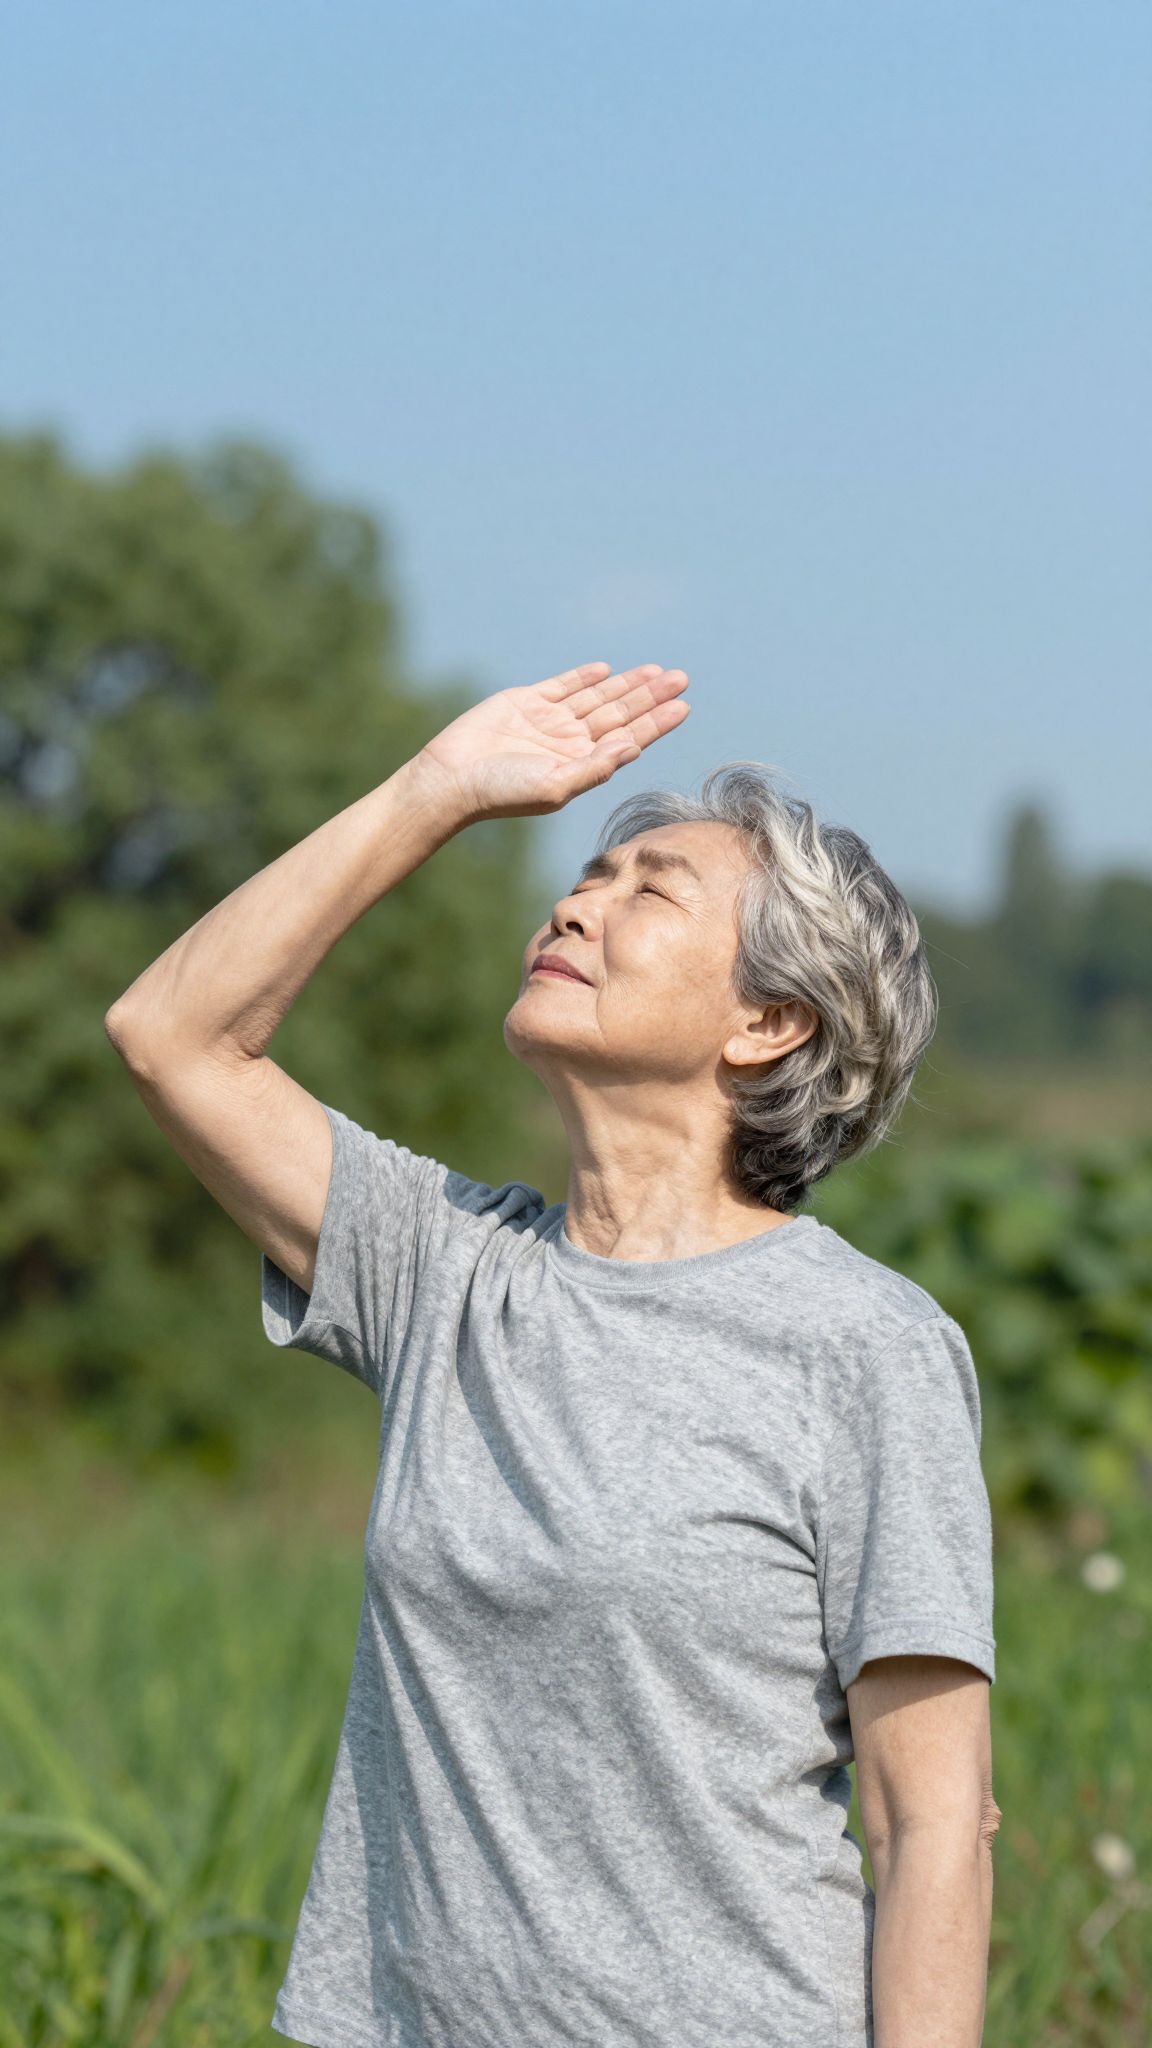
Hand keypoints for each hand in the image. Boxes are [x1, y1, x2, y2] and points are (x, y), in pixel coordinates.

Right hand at [415, 662, 690, 822]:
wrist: (453, 778)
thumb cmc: (503, 792)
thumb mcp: (556, 786)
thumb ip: (595, 766)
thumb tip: (634, 746)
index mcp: (582, 764)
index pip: (629, 738)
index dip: (656, 722)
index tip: (683, 706)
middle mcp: (571, 742)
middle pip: (620, 713)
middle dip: (650, 696)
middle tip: (682, 678)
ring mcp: (549, 721)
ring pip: (597, 697)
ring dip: (627, 684)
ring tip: (657, 671)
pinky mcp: (525, 702)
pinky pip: (562, 686)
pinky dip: (583, 677)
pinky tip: (606, 670)